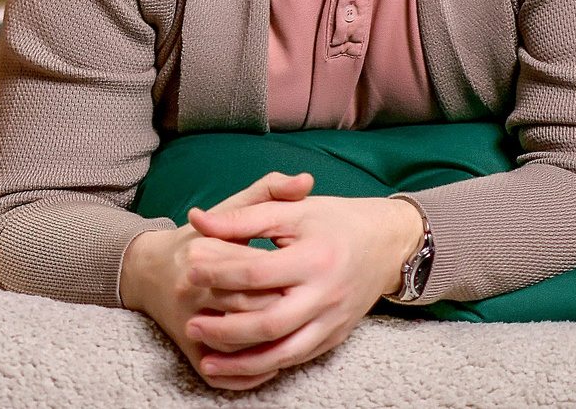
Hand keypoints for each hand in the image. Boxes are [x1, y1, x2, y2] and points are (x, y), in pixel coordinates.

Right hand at [119, 172, 312, 391]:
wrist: (147, 269)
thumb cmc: (199, 238)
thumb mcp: (230, 208)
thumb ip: (268, 192)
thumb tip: (306, 180)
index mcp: (201, 250)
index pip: (254, 269)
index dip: (289, 277)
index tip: (312, 276)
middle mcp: (189, 288)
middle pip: (250, 309)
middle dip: (286, 312)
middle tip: (316, 311)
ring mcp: (186, 321)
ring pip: (239, 345)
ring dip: (273, 347)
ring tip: (303, 336)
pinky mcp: (186, 350)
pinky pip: (221, 372)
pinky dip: (249, 374)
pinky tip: (274, 364)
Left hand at [181, 187, 422, 383]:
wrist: (386, 244)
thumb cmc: (332, 221)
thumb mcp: (290, 210)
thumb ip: (242, 216)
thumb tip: (197, 220)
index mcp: (314, 259)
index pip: (257, 273)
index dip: (219, 273)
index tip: (189, 270)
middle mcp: (325, 296)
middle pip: (270, 323)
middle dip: (226, 330)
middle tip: (191, 327)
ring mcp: (332, 321)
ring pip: (285, 353)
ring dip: (244, 362)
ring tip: (207, 361)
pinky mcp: (335, 337)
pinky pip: (298, 358)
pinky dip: (267, 365)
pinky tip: (239, 365)